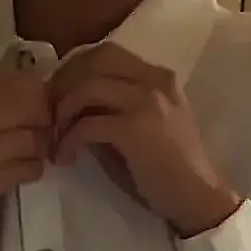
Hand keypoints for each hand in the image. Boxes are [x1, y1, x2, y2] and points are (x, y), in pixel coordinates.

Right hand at [0, 70, 53, 206]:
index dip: (40, 93)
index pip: (23, 86)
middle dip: (42, 118)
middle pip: (35, 113)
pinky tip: (14, 167)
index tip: (38, 100)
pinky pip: (24, 173)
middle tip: (37, 125)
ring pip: (34, 145)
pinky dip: (27, 168)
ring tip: (24, 148)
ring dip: (36, 146)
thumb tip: (35, 88)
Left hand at [47, 45, 239, 236]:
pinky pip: (88, 123)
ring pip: (88, 87)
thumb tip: (73, 105)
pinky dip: (70, 139)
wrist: (199, 198)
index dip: (75, 69)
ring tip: (58, 137)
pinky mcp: (136, 129)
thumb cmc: (170, 169)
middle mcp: (154, 80)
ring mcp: (147, 102)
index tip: (60, 95)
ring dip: (64, 111)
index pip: (107, 53)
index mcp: (158, 77)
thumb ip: (115, 108)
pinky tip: (66, 157)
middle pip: (95, 59)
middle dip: (65, 83)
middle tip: (51, 113)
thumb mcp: (145, 126)